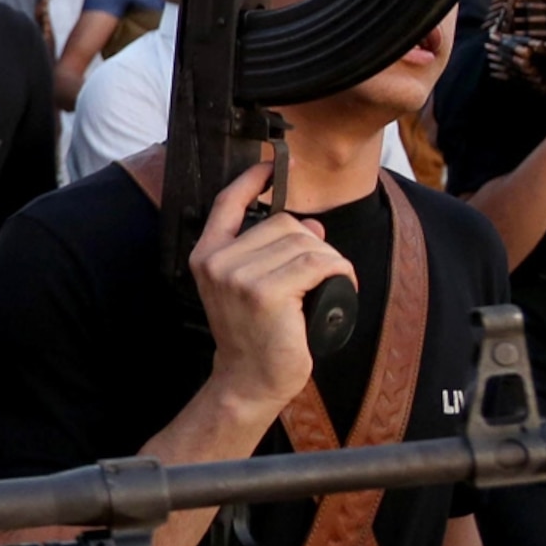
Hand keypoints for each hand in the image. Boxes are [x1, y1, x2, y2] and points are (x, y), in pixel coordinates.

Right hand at [190, 161, 356, 410]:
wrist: (250, 380)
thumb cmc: (256, 335)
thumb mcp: (249, 286)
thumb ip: (269, 251)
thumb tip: (311, 225)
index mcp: (206, 256)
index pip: (226, 204)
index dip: (251, 180)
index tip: (271, 165)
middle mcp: (217, 261)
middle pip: (282, 223)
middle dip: (311, 243)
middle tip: (318, 273)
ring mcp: (238, 276)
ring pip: (304, 242)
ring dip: (328, 260)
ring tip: (328, 285)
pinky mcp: (265, 292)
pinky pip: (317, 263)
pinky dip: (338, 271)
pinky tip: (339, 286)